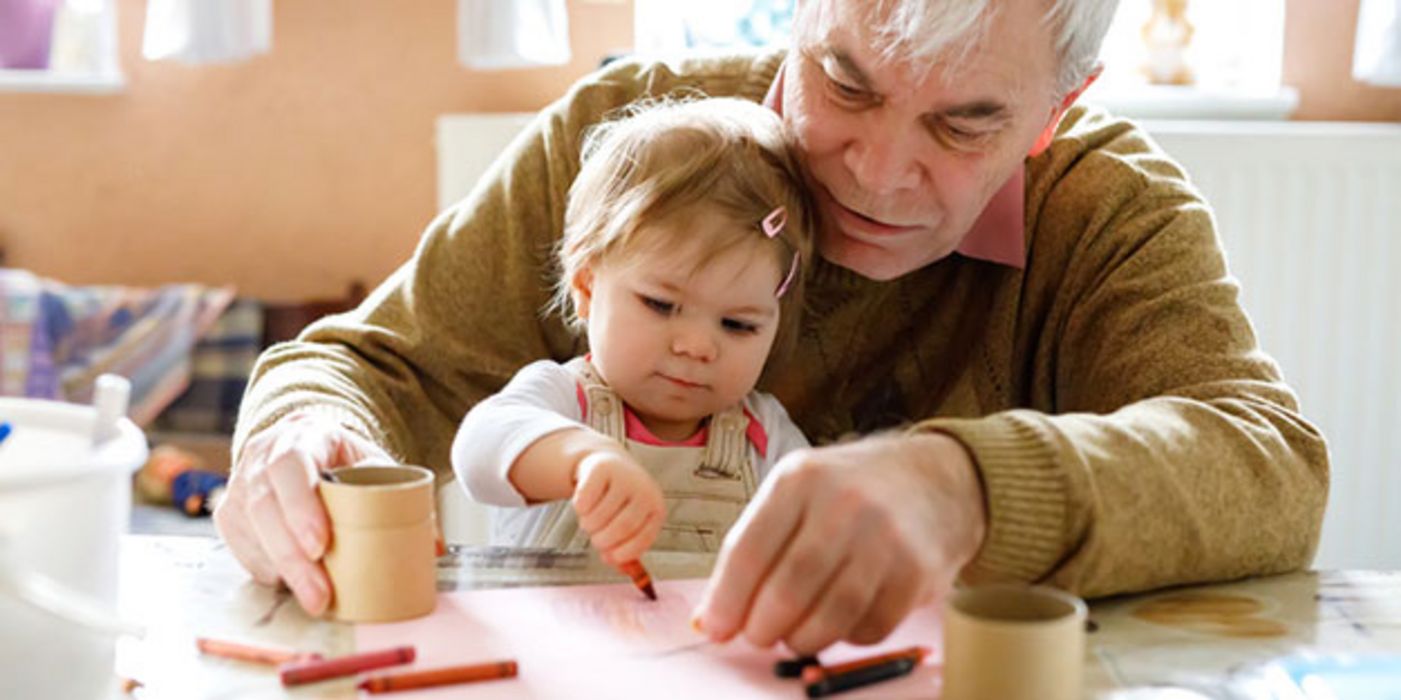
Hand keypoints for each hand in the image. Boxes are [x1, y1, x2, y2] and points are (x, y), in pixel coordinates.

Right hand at [213, 411, 394, 614]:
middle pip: (264, 506)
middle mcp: (261, 456)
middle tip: (321, 594)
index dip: (301, 506)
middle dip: (292, 557)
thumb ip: (400, 496)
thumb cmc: (343, 460)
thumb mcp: (373, 464)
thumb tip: (434, 546)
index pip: (290, 464)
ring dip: (281, 571)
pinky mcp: (230, 515)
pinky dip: (268, 571)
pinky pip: (242, 549)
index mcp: (302, 435)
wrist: (306, 445)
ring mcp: (240, 485)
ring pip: (249, 531)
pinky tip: (292, 585)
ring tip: (314, 599)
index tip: (320, 545)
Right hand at [570, 450, 665, 565]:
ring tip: (590, 521)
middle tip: (595, 540)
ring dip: (588, 526)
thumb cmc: (621, 502)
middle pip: (622, 527)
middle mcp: (645, 490)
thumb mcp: (630, 524)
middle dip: (603, 541)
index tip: (608, 558)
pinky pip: (584, 500)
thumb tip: (624, 571)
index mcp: (656, 508)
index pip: (644, 537)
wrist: (610, 464)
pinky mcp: (602, 468)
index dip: (625, 553)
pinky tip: (583, 504)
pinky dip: (579, 509)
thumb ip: (627, 550)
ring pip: (599, 516)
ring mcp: (624, 477)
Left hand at [691, 432, 986, 653]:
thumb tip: (711, 617)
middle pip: (787, 589)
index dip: (726, 600)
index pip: (748, 551)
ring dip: (802, 638)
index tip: (715, 628)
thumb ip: (754, 547)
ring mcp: (885, 537)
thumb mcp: (796, 493)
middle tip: (757, 635)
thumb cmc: (849, 491)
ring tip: (794, 635)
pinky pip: (869, 627)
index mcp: (800, 478)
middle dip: (762, 626)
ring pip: (829, 616)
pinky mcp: (918, 572)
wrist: (933, 479)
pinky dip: (845, 637)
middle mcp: (843, 503)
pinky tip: (838, 623)